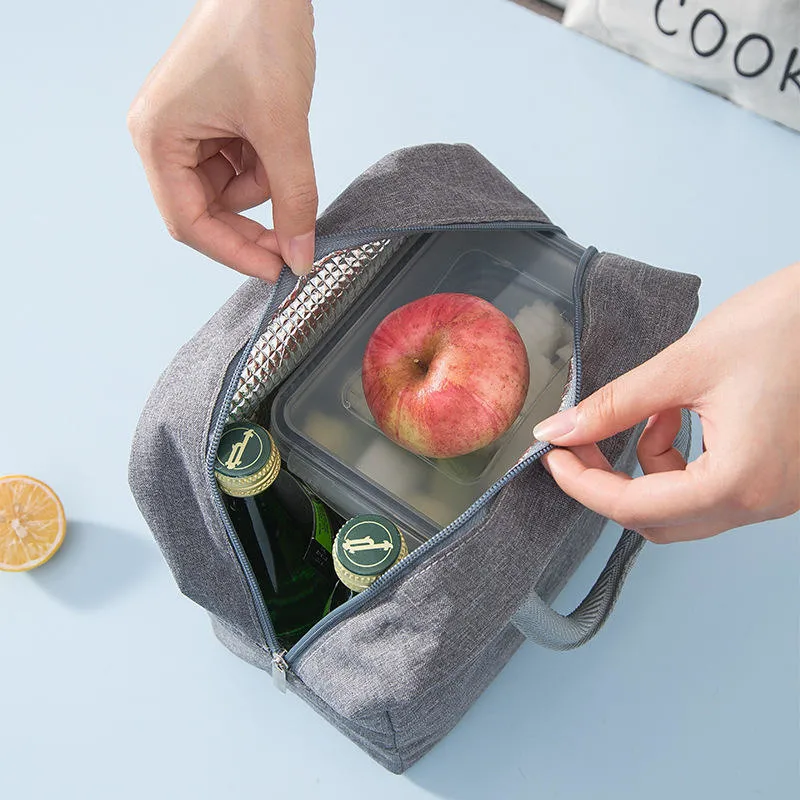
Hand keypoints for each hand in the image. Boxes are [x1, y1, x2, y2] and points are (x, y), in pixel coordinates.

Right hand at [127, 0, 316, 280]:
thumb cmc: (257, 32)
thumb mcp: (282, 128)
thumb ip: (295, 199)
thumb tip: (301, 256)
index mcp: (158, 139)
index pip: (189, 223)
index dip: (234, 254)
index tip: (276, 271)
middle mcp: (164, 138)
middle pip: (208, 212)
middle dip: (254, 223)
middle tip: (295, 241)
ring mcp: (189, 131)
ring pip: (232, 192)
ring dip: (265, 183)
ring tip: (281, 141)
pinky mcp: (214, 123)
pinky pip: (242, 167)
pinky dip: (266, 163)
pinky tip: (276, 132)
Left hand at [535, 263, 799, 542]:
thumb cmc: (785, 325)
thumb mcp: (683, 365)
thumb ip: (614, 406)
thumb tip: (560, 430)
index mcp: (741, 481)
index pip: (636, 508)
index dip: (582, 485)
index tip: (551, 456)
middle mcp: (764, 501)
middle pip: (658, 520)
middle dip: (609, 482)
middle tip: (579, 442)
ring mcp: (778, 495)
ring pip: (683, 508)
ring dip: (646, 469)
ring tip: (646, 413)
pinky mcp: (781, 478)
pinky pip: (711, 488)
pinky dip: (678, 461)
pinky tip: (676, 415)